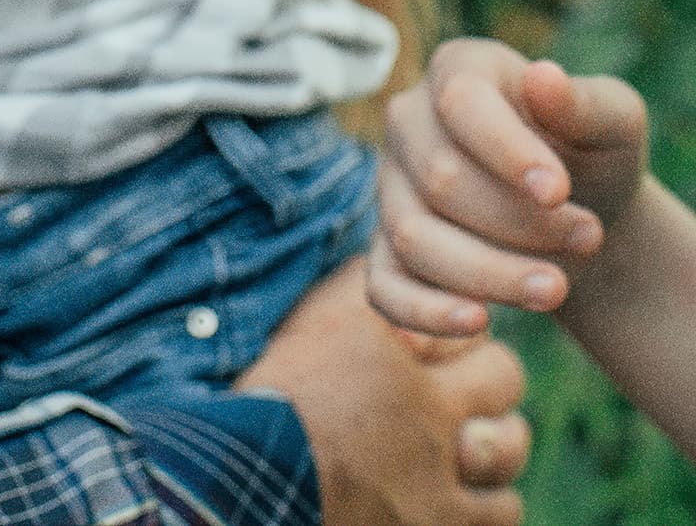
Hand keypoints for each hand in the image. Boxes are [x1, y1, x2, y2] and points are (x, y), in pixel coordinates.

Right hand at [241, 257, 528, 525]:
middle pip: (504, 374)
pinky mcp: (441, 521)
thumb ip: (352, 287)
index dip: (459, 328)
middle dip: (491, 378)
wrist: (253, 476)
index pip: (467, 317)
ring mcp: (439, 466)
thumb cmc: (272, 394)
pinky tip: (462, 492)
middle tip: (469, 391)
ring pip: (510, 446)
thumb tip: (385, 265)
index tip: (443, 343)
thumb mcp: (308, 321)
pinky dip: (489, 501)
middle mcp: (425, 398)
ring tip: (470, 447)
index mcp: (391, 338)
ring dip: (496, 444)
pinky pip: (503, 511)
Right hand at [370, 38, 647, 336]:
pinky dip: (424, 311)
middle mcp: (409, 122)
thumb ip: (587, 103)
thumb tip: (543, 79)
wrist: (582, 214)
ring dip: (490, 274)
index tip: (558, 192)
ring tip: (558, 288)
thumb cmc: (593, 155)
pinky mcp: (388, 248)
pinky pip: (384, 286)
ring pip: (415, 238)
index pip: (460, 102)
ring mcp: (390, 187)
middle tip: (590, 238)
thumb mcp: (615, 124)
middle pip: (441, 179)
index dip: (507, 150)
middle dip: (520, 222)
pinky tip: (478, 324)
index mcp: (458, 71)